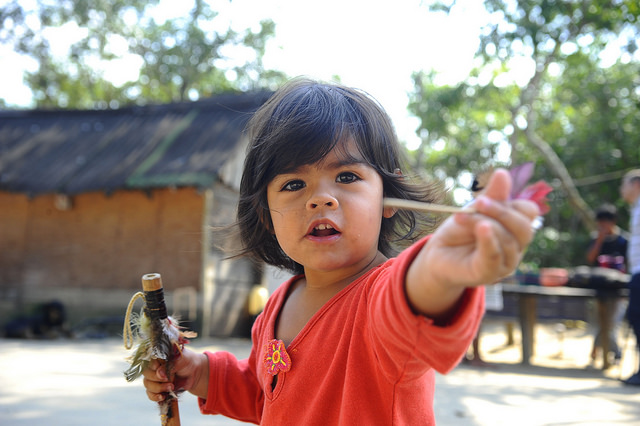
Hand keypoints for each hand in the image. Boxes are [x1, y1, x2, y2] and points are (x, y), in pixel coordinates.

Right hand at [142, 348, 208, 401]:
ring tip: (171, 387)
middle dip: (157, 379)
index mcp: (158, 357)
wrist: (194, 372)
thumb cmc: (187, 361)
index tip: (161, 371)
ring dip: (158, 388)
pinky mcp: (157, 389)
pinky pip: (150, 394)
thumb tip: (158, 373)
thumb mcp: (181, 360)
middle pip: (146, 374)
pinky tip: (163, 397)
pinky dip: (155, 397)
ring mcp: (154, 379)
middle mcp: (153, 367)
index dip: (153, 367)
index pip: (148, 361)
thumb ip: (170, 365)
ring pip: (148, 385)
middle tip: (169, 380)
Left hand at [406, 168, 538, 316]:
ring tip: (460, 216)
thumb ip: (491, 195)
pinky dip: (489, 241)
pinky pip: (494, 257)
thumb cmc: (461, 231)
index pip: (529, 213)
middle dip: (501, 212)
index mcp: (515, 229)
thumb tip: (503, 172)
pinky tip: (482, 228)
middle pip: (524, 228)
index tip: (485, 196)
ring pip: (506, 240)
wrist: (438, 255)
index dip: (511, 202)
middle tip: (478, 202)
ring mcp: (505, 263)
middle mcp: (516, 247)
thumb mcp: (475, 210)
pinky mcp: (489, 273)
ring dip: (482, 222)